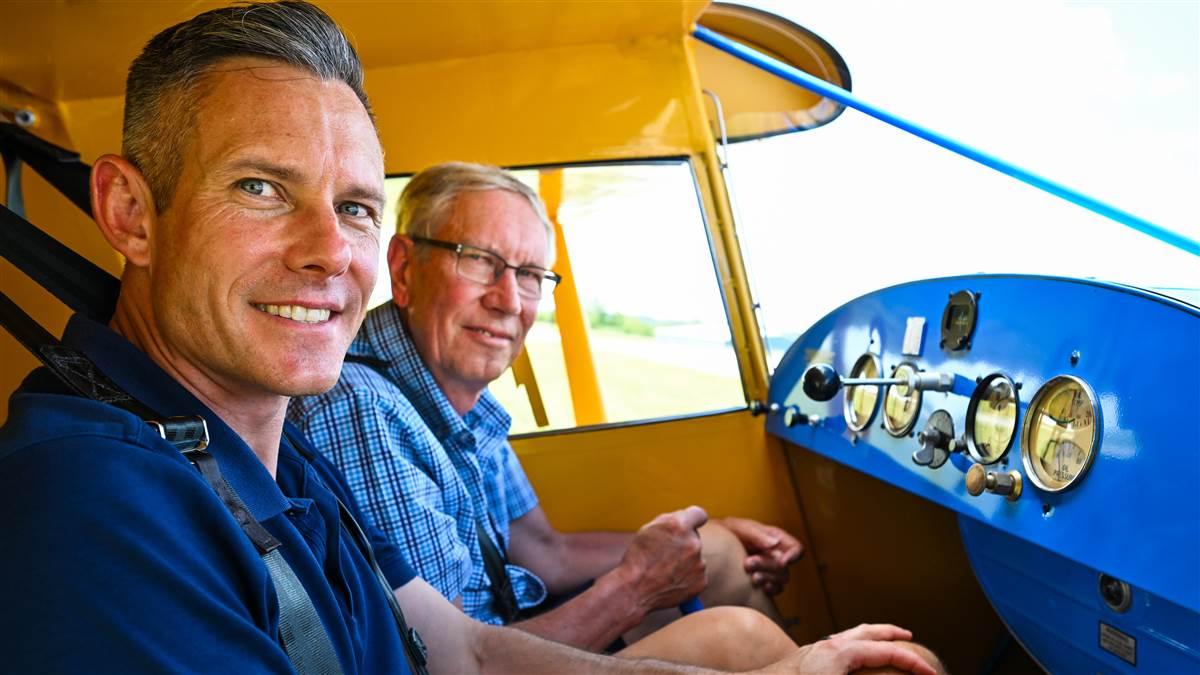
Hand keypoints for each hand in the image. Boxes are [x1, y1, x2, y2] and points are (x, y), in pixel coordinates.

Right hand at [613, 506, 707, 612]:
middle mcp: (693, 543)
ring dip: (684, 562)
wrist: (634, 591)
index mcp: (679, 525)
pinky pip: (696, 576)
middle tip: (664, 556)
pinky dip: (686, 578)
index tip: (692, 525)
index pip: (699, 514)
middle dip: (683, 544)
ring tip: (663, 571)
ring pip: (695, 558)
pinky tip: (670, 582)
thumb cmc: (637, 559)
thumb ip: (670, 522)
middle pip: (694, 538)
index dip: (694, 519)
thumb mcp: (648, 530)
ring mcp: (699, 564)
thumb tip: (685, 521)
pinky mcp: (701, 582)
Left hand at [720, 516, 802, 594]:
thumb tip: (774, 544)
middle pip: (784, 566)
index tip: (782, 562)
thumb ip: (758, 535)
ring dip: (767, 578)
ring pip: (780, 579)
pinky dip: (769, 590)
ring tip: (751, 576)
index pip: (796, 548)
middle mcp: (776, 555)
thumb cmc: (730, 532)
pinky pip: (774, 589)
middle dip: (768, 566)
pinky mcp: (763, 580)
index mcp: (776, 538)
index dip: (793, 556)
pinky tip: (760, 588)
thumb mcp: (741, 528)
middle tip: (748, 563)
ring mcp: (770, 569)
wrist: (716, 544)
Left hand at [754, 624, 937, 674]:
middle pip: (868, 632)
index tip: (931, 673)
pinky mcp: (807, 656)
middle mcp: (829, 645)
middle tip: (910, 639)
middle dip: (892, 635)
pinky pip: (838, 643)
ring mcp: (816, 648)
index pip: (886, 652)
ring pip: (851, 634)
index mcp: (841, 654)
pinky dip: (854, 644)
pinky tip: (854, 656)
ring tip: (885, 641)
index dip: (912, 663)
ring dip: (872, 636)